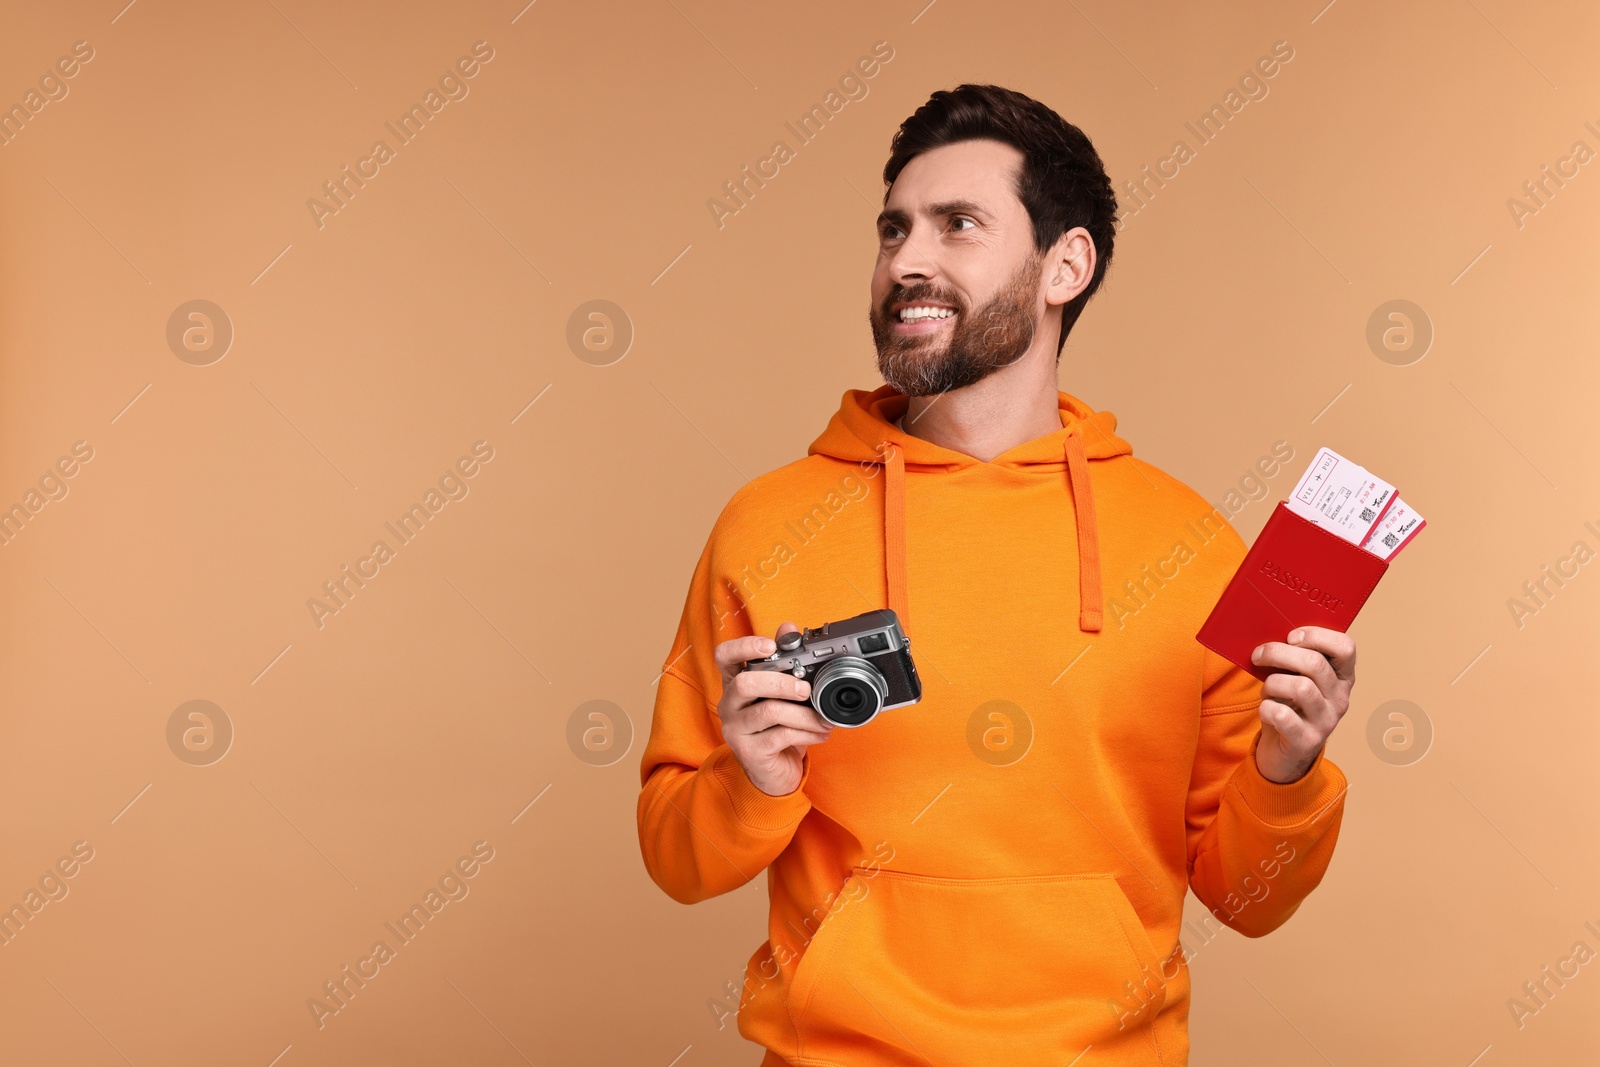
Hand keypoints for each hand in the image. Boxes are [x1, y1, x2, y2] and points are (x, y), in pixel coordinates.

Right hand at [714, 622, 833, 796]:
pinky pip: (779, 736)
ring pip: (768, 711)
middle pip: (745, 683)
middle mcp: (729, 704)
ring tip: (823, 719)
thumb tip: (788, 626)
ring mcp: (735, 729)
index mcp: (735, 683)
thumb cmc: (777, 726)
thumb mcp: (783, 693)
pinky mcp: (748, 752)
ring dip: (803, 713)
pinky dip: (806, 733)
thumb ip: (785, 660)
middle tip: (806, 689)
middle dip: (781, 683)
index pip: (724, 656)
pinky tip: (820, 733)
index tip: (769, 646)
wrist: (774, 771)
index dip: (743, 646)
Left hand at [1250, 626, 1356, 783]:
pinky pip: (1283, 715)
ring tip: (1267, 690)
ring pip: (1300, 688)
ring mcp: (1327, 721)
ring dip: (1273, 684)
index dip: (1317, 636)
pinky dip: (1267, 708)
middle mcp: (1340, 699)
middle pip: (1315, 664)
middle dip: (1279, 653)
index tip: (1291, 636)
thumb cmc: (1288, 704)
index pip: (1346, 647)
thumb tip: (1269, 629)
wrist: (1284, 752)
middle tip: (1259, 655)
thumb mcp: (1295, 678)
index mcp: (1342, 677)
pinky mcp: (1307, 741)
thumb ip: (1292, 657)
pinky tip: (1266, 710)